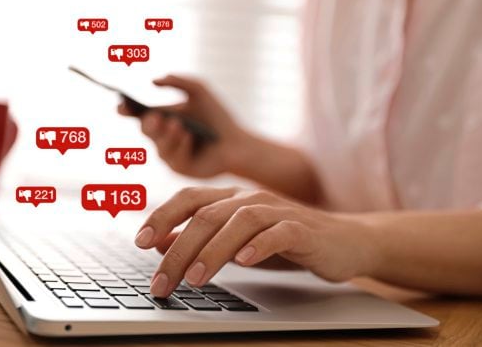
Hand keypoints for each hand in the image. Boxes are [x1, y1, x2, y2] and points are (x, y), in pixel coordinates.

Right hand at [118, 75, 251, 177]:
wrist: (236, 143)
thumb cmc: (218, 117)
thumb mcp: (200, 91)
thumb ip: (179, 81)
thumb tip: (154, 81)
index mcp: (163, 119)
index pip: (140, 115)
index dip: (127, 111)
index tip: (122, 106)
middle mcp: (162, 138)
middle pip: (147, 131)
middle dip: (150, 124)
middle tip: (156, 117)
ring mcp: (170, 154)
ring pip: (160, 146)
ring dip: (169, 135)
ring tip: (178, 125)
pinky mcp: (181, 168)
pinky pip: (176, 158)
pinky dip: (182, 146)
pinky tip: (188, 137)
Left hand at [135, 187, 378, 297]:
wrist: (343, 240)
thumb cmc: (284, 240)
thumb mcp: (235, 239)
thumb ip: (198, 237)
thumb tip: (157, 242)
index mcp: (231, 198)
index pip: (189, 198)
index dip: (162, 215)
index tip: (139, 241)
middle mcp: (251, 198)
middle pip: (206, 215)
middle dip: (178, 249)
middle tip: (161, 282)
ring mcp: (278, 211)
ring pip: (238, 222)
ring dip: (212, 250)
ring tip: (194, 278)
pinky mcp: (303, 228)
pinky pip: (279, 232)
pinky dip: (260, 246)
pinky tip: (244, 262)